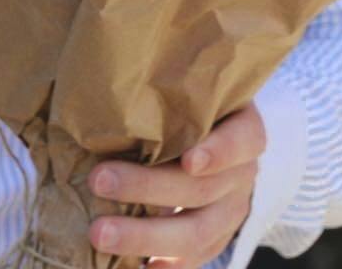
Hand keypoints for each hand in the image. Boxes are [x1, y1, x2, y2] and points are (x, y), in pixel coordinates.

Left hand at [87, 102, 264, 267]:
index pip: (241, 139)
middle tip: (99, 181)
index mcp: (242, 129)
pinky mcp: (215, 237)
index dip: (219, 151)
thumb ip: (158, 95)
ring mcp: (231, 210)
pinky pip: (194, 257)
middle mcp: (242, 174)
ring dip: (144, 236)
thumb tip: (100, 96)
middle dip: (147, 187)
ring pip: (195, 232)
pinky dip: (166, 265)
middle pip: (202, 188)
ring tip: (99, 233)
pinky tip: (138, 266)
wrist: (211, 136)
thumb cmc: (183, 103)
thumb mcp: (184, 90)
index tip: (190, 160)